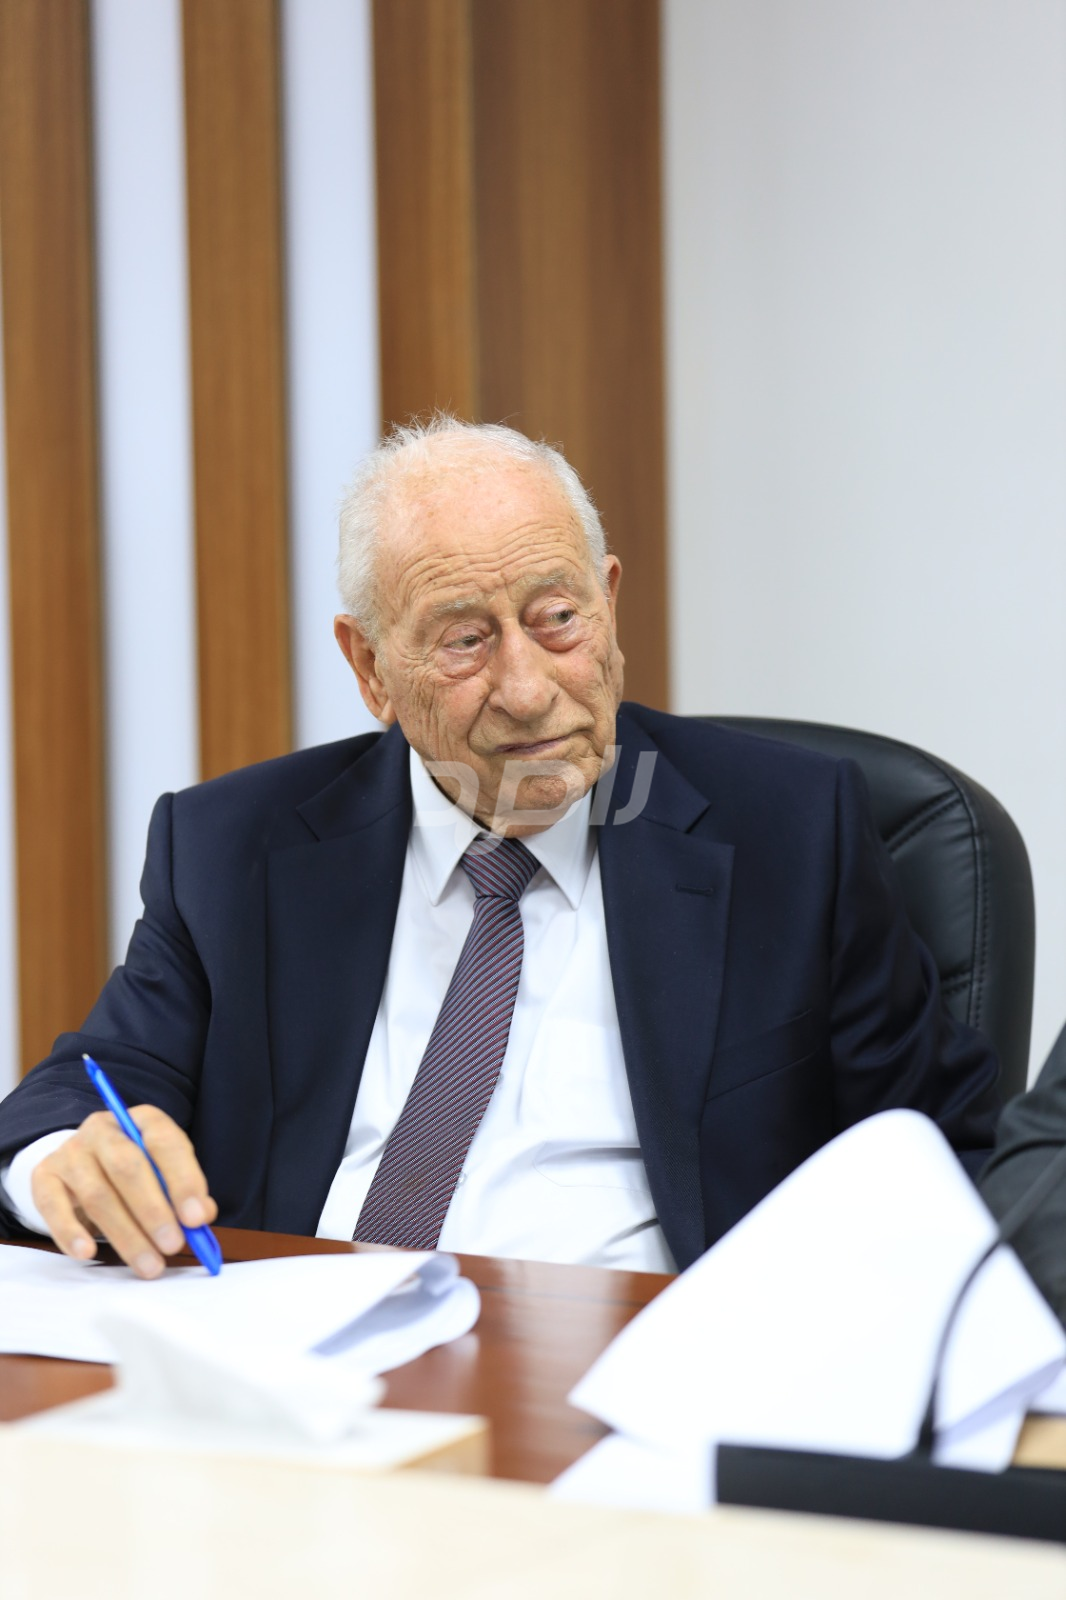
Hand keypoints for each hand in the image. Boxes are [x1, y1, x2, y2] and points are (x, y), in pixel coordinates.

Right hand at [30, 1107, 217, 1277]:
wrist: (83, 1162)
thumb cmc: (136, 1170)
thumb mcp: (165, 1172)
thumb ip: (185, 1192)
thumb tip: (201, 1217)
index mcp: (141, 1120)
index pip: (164, 1142)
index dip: (184, 1180)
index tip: (197, 1218)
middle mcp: (103, 1130)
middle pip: (127, 1167)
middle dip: (153, 1210)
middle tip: (173, 1244)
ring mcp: (70, 1152)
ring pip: (97, 1194)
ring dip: (125, 1234)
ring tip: (149, 1264)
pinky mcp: (44, 1176)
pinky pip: (53, 1206)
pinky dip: (70, 1232)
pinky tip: (88, 1253)